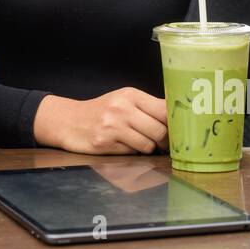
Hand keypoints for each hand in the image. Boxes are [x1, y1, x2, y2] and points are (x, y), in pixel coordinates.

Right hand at [34, 88, 168, 154]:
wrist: (70, 120)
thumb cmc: (102, 111)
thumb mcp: (124, 100)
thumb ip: (149, 106)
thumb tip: (179, 118)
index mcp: (130, 95)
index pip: (165, 110)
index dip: (175, 124)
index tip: (177, 130)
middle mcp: (121, 108)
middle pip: (160, 131)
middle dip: (164, 141)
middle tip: (162, 143)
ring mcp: (112, 126)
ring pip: (148, 145)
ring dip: (147, 148)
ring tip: (137, 142)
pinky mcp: (104, 143)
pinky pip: (131, 153)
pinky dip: (131, 152)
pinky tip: (122, 145)